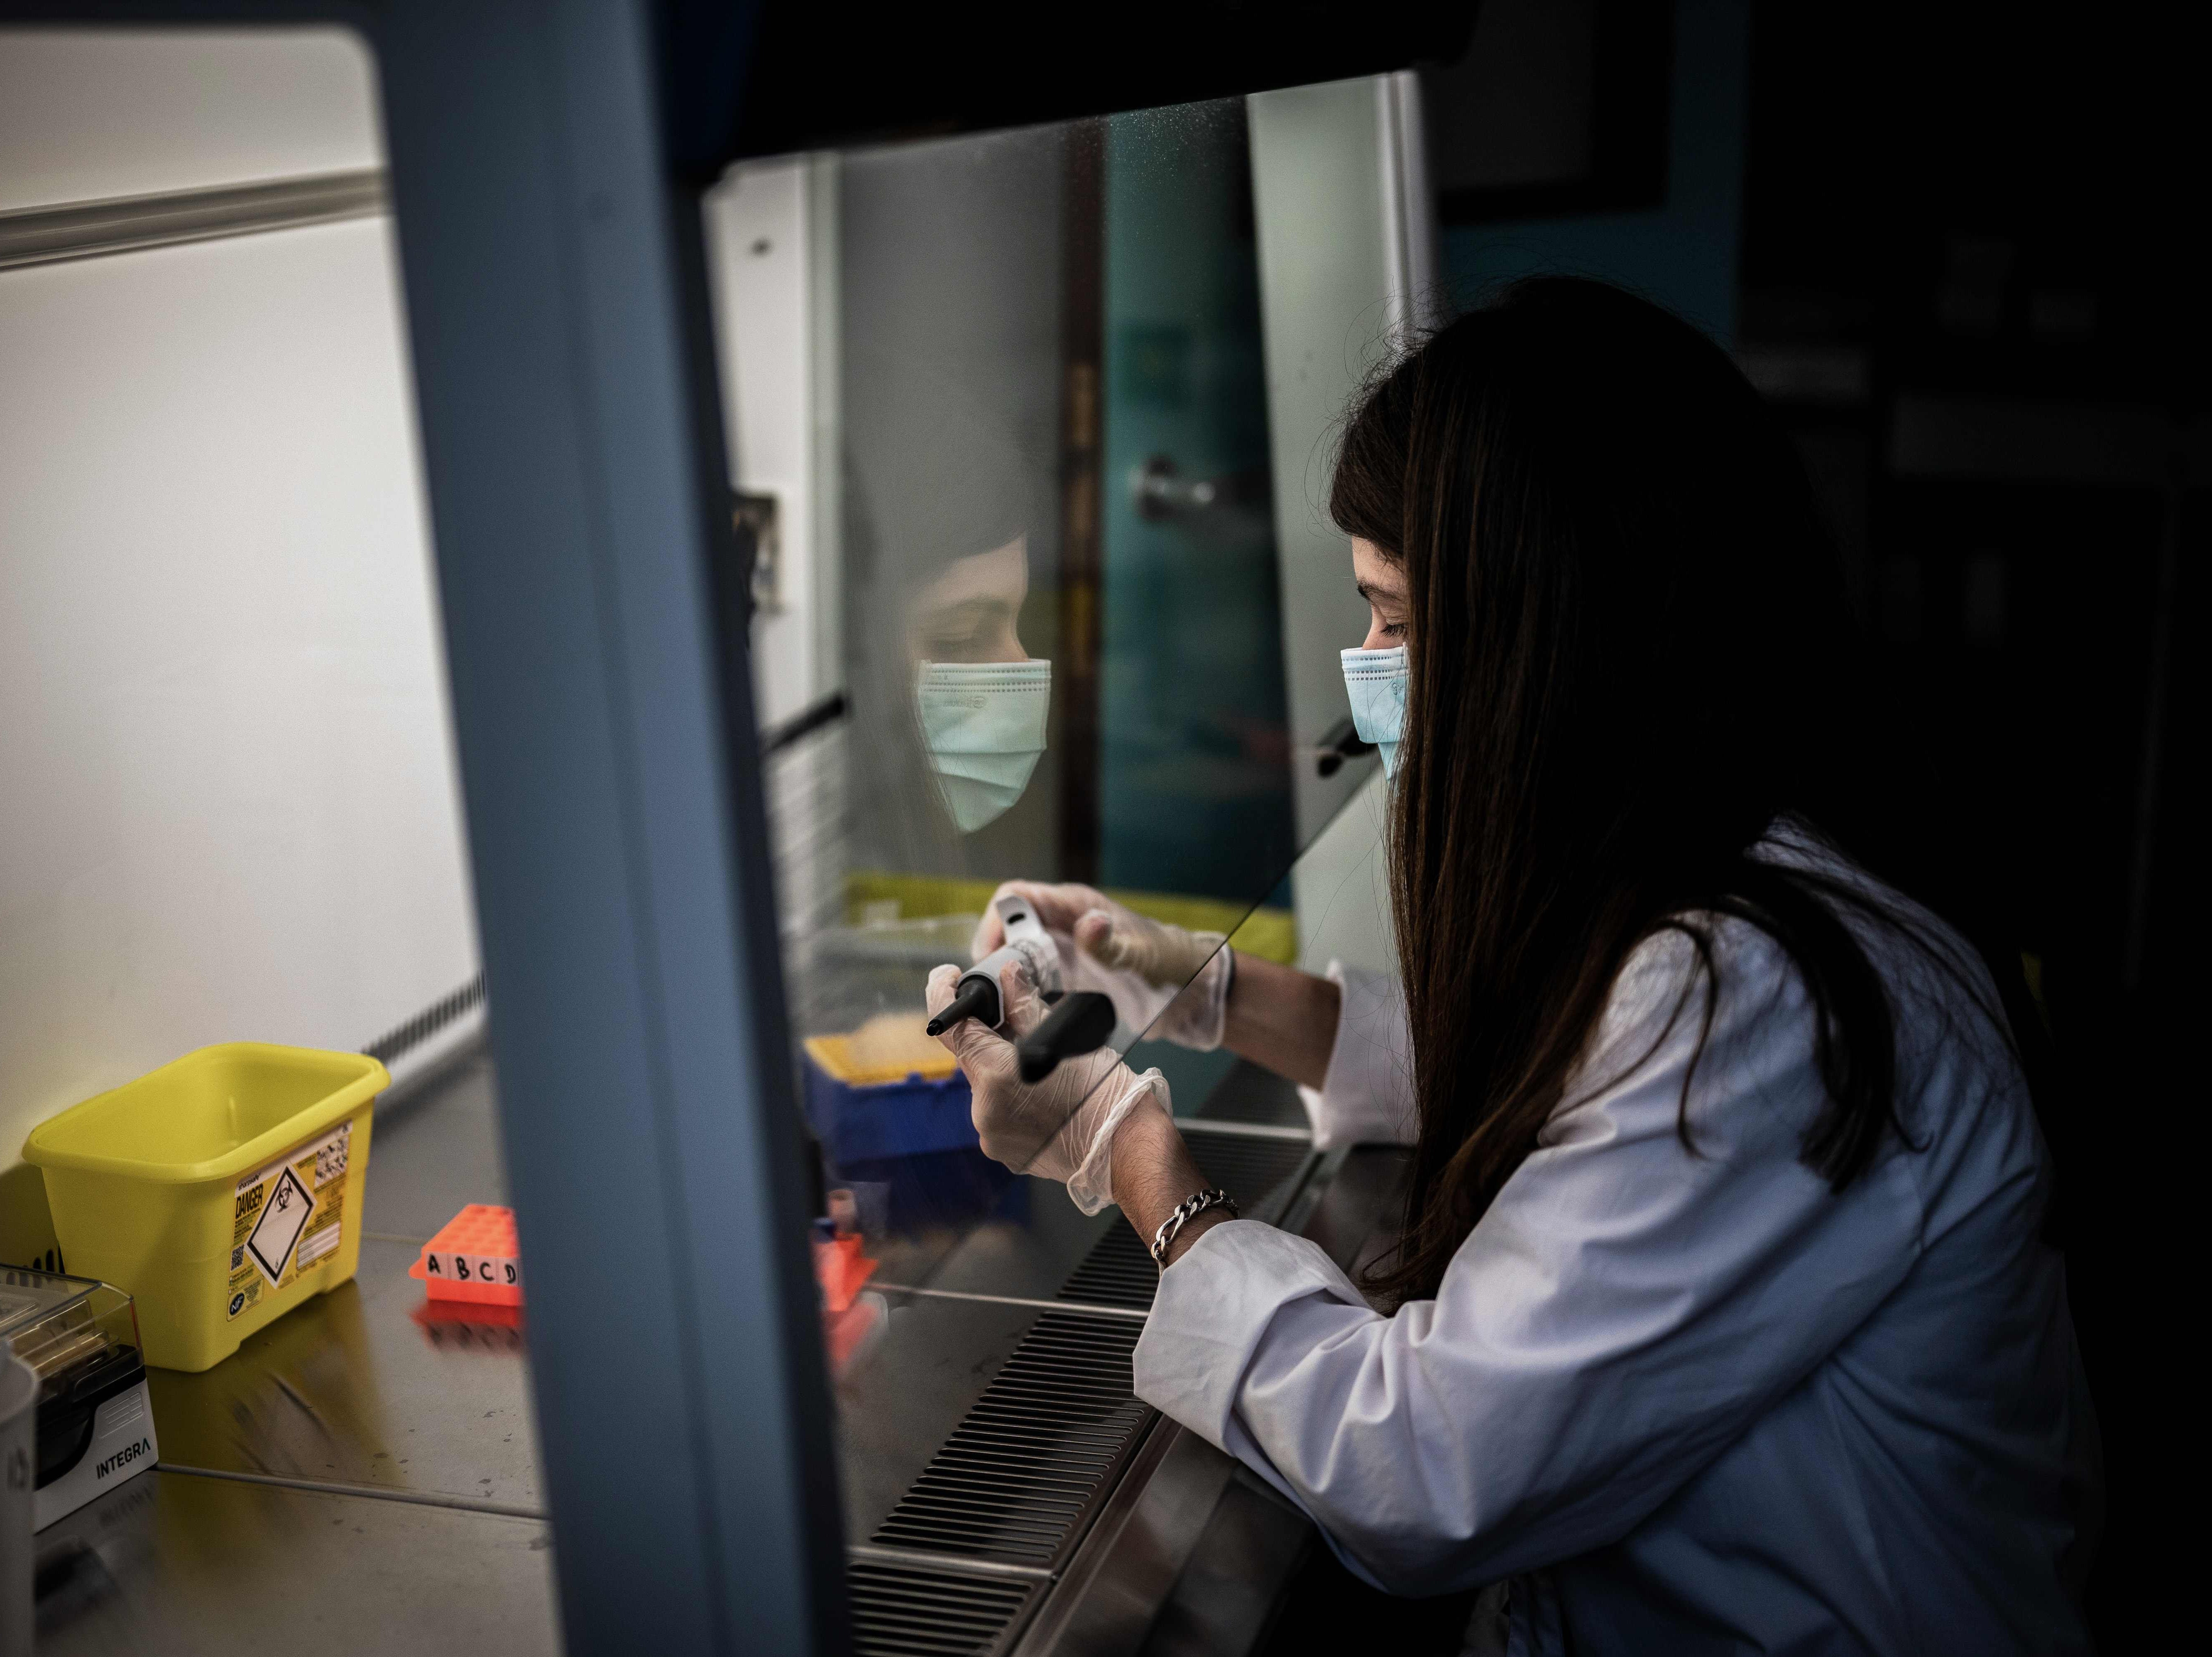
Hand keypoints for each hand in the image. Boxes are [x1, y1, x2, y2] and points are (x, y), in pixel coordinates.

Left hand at [927, 959, 1172, 1213]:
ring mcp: (991, 1136)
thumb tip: (1007, 976)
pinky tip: (1045, 1098)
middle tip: (1021, 1027)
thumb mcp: (1064, 1037)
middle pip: (973, 1058)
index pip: (952, 1027)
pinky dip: (1014, 1100)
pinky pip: (998, 1115)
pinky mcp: (1004, 1153)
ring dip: (1005, 1072)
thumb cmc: (1102, 1091)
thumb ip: (1025, 1005)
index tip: (950, 978)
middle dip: (992, 1039)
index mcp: (994, 1075)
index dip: (943, 995)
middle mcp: (983, 1109)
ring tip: (1045, 1070)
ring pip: (986, 1087)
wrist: (1125, 1148)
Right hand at [971, 881, 1232, 1049]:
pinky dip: (1024, 996)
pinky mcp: (1070, 976)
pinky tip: (1028, 1017)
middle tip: (995, 994)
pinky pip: (1033, 981)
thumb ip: (1114, 944)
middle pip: (1007, 929)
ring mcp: (1065, 950)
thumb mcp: (1145, 956)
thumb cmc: (1173, 965)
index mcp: (1076, 908)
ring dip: (1005, 980)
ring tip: (1007, 1010)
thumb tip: (1090, 924)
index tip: (990, 959)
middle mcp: (1064, 925)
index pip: (1016, 898)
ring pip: (1015, 956)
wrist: (1194, 991)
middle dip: (994, 957)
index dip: (995, 922)